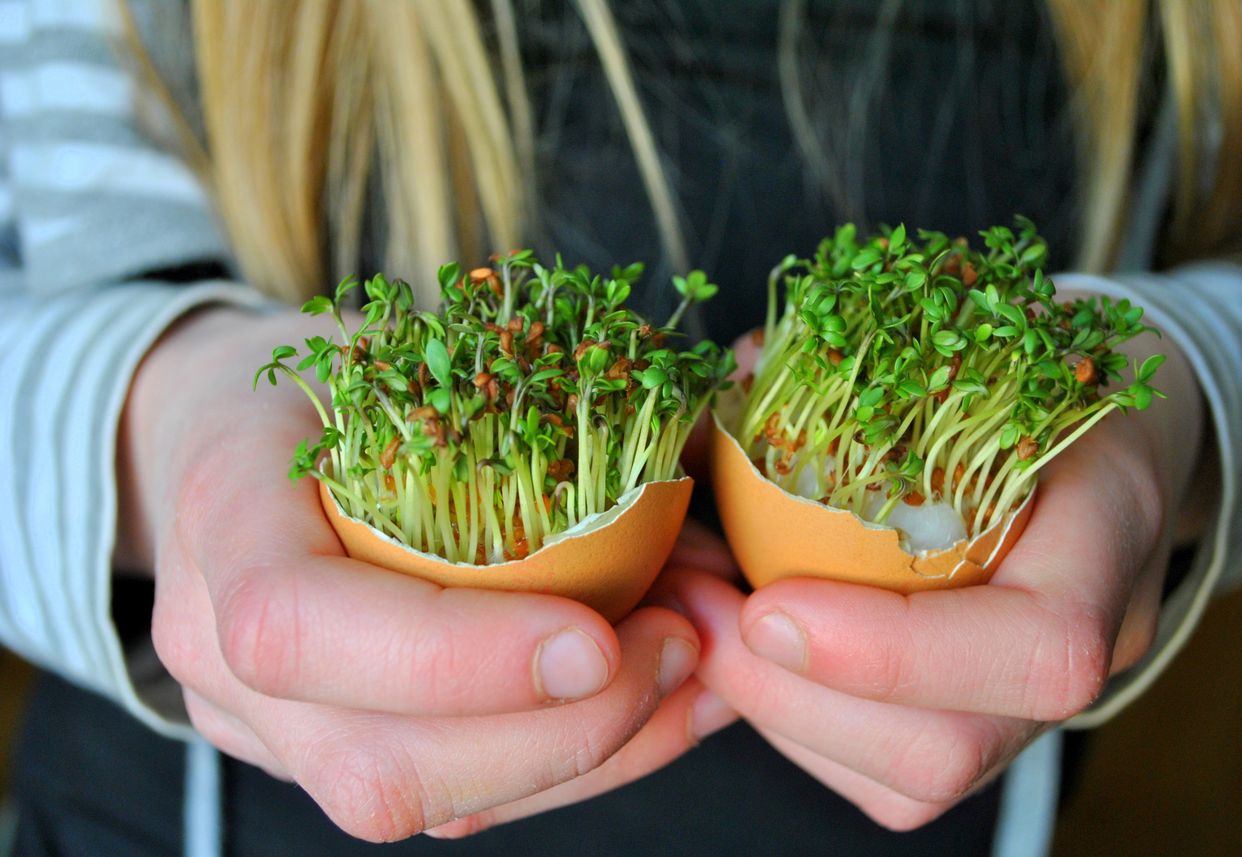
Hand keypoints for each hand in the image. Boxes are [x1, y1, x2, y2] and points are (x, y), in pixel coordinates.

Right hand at [118, 307, 715, 840]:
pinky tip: (654, 701)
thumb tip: (691, 463)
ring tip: (691, 670)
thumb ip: (518, 406)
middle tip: (680, 647)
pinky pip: (455, 795)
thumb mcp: (400, 348)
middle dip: (560, 734)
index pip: (299, 625)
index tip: (596, 636)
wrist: (218, 438)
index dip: (453, 656)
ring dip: (593, 754)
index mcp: (223, 513)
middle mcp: (218, 648)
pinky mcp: (324, 750)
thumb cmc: (321, 380)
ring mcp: (265, 720)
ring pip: (432, 804)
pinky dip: (573, 759)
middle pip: (376, 765)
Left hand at [658, 326, 1202, 829]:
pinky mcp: (984, 718)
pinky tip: (740, 645)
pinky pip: (881, 770)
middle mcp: (1086, 638)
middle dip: (790, 695)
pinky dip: (789, 719)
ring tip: (698, 620)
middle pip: (951, 745)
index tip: (769, 605)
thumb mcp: (980, 333)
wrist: (1115, 430)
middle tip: (694, 611)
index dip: (893, 650)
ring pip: (906, 780)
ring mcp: (1035, 696)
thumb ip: (873, 360)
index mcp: (1107, 528)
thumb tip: (740, 373)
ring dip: (773, 710)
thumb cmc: (1043, 368)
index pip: (1039, 645)